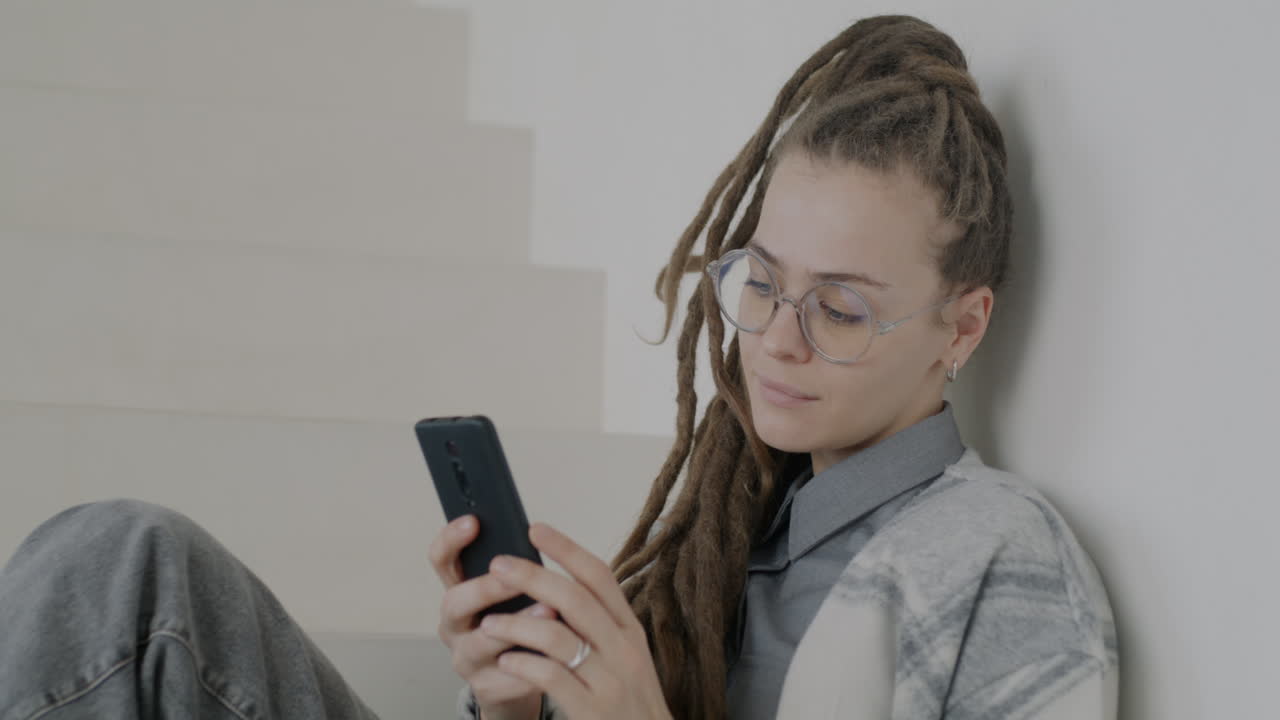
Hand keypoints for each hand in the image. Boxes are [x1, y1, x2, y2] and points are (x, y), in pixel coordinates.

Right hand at [430, 515, 553, 719]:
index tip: (473, 521)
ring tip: (548, 611)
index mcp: (459, 591)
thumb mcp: (512, 592)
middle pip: (454, 602)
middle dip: (485, 587)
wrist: (520, 676)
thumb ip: (516, 568)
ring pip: (480, 642)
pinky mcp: (487, 686)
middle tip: (515, 574)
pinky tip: (555, 654)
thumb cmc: (519, 621)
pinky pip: (507, 675)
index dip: (451, 540)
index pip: (442, 561)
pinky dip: (532, 663)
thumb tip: (540, 532)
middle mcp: (454, 624)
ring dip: (514, 625)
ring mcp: (466, 657)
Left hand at [478, 523, 672, 719]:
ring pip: (556, 636)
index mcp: (629, 628)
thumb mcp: (627, 654)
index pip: (599, 576)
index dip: (566, 549)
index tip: (536, 528)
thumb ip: (600, 623)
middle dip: (531, 576)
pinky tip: (506, 661)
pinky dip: (522, 664)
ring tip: (489, 623)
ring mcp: (609, 680)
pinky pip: (550, 677)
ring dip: (516, 624)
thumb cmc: (630, 700)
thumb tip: (557, 588)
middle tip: (497, 565)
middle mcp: (623, 649)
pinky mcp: (591, 709)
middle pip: (574, 598)